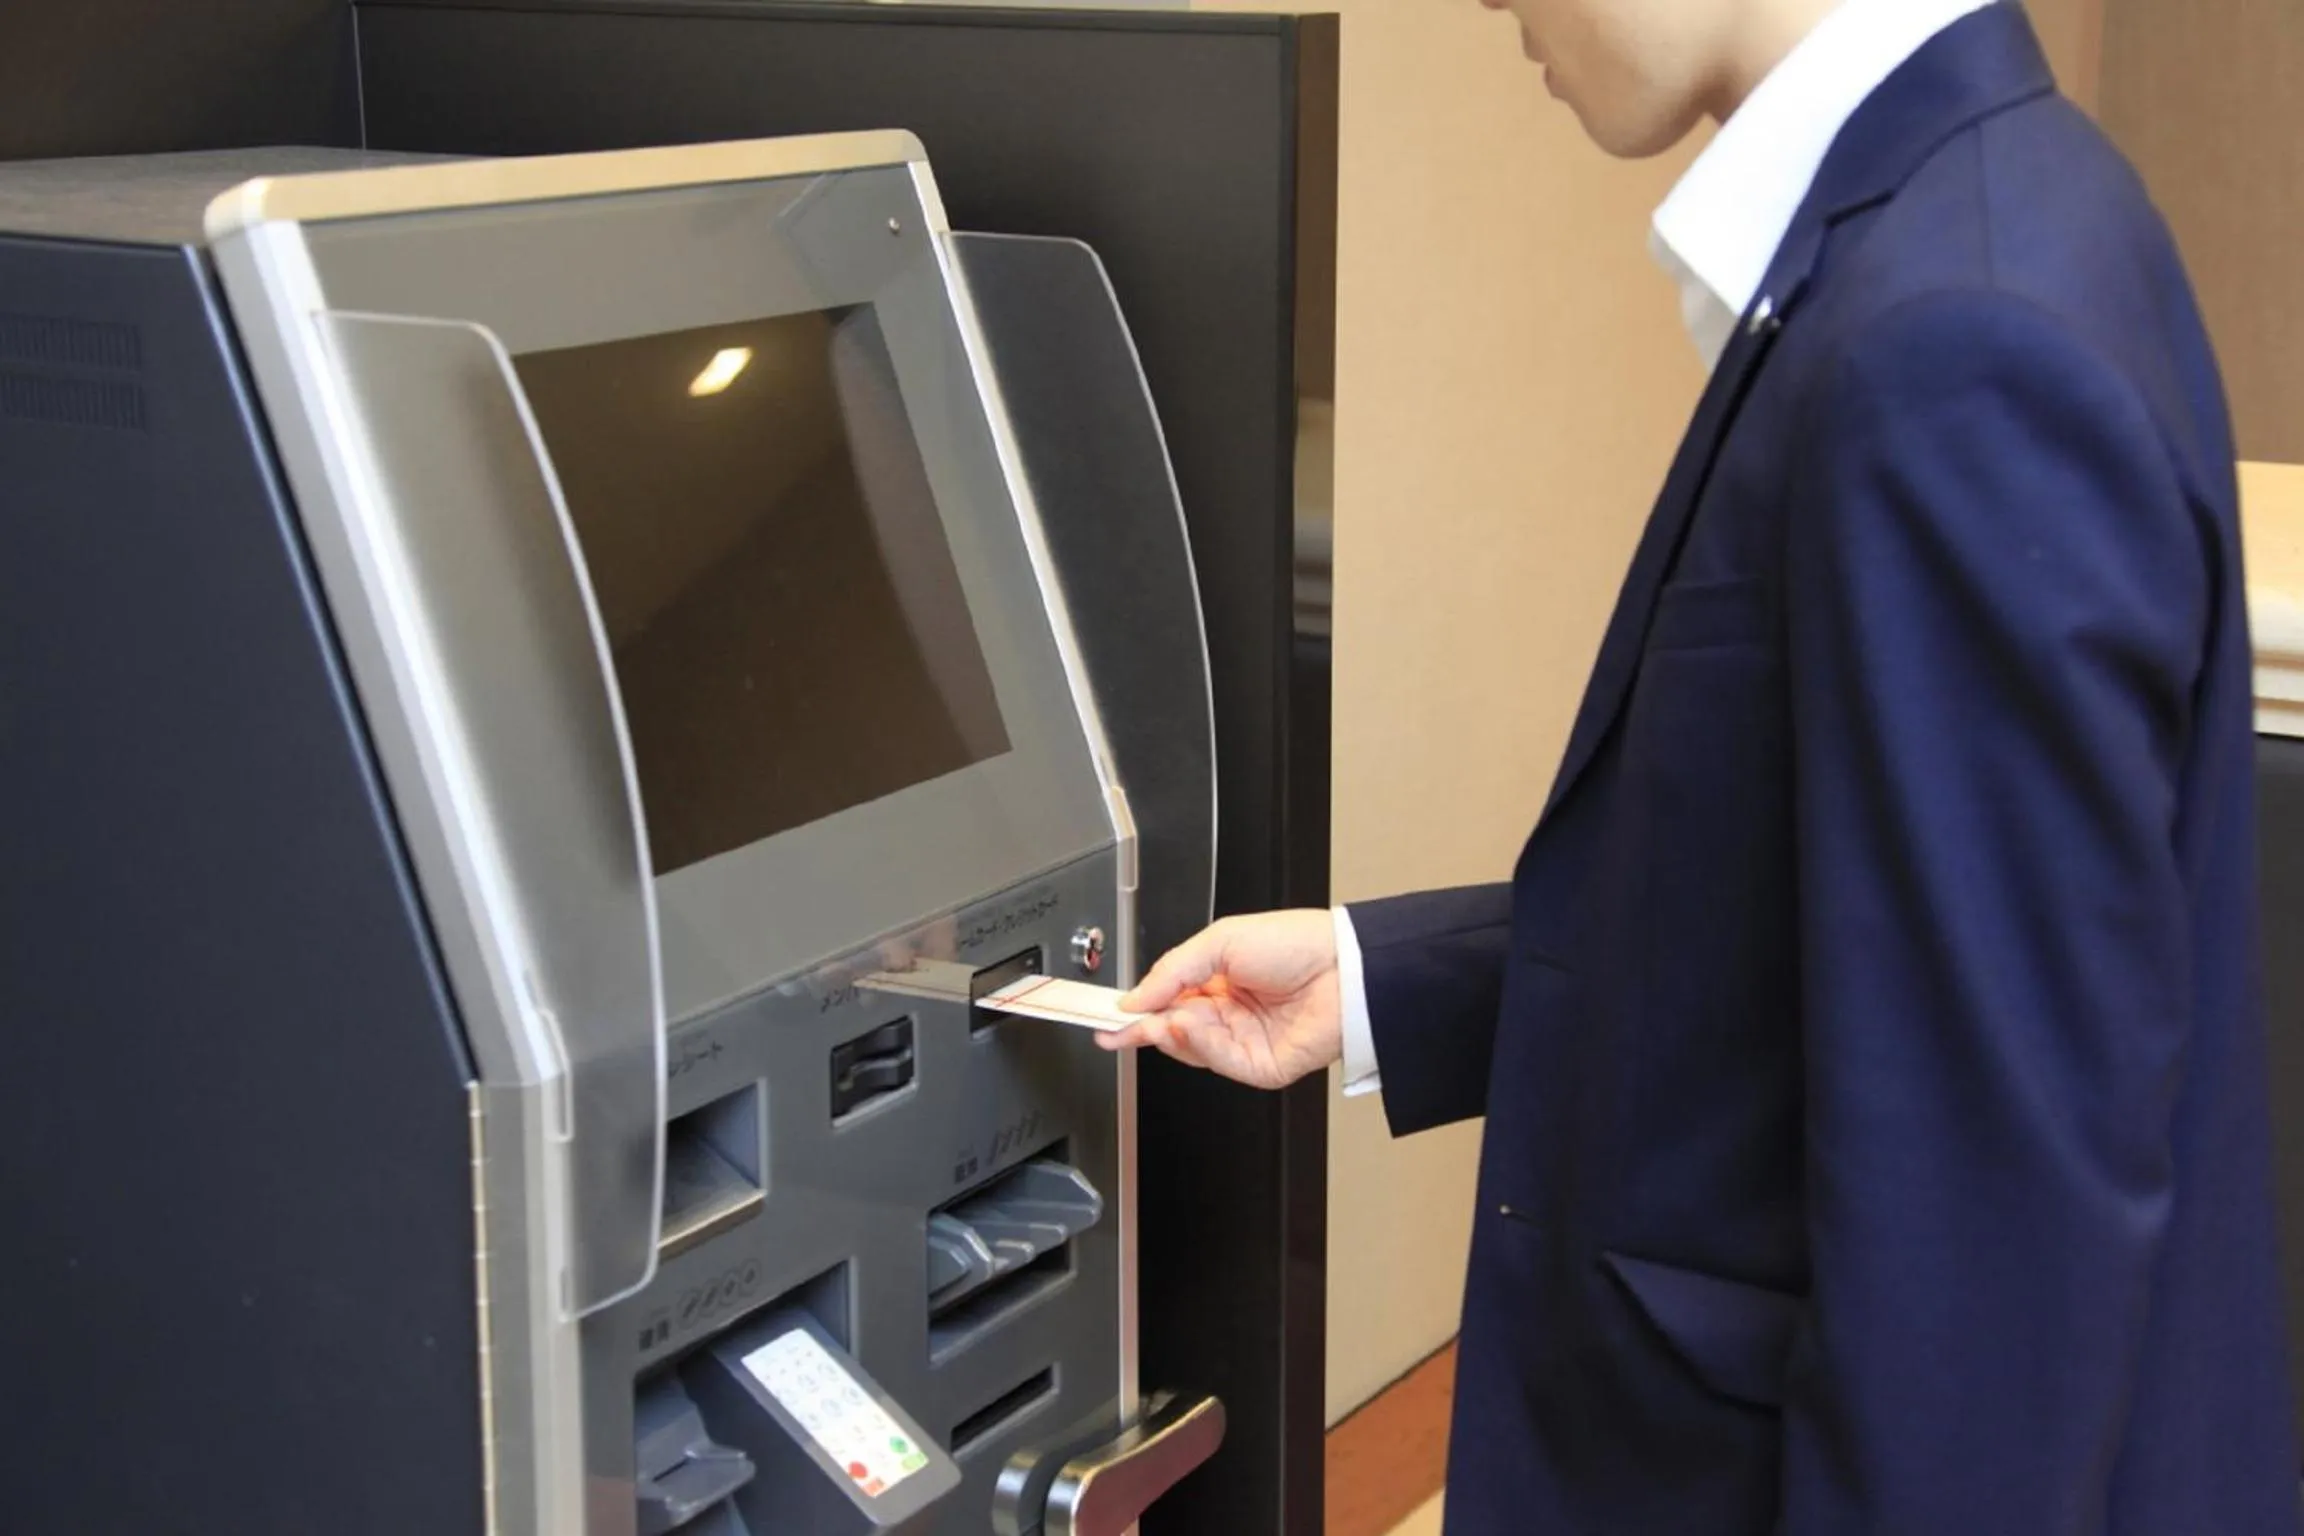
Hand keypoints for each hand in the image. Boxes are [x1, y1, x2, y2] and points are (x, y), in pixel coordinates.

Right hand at [1095, 910, 1342, 1088]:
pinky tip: (1194, 1026)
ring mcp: (1245, 1043)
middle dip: (1143, 1030)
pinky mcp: (1262, 1067)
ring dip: (1175, 1034)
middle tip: (1114, 1030)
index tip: (1102, 1015)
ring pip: (1192, 1051)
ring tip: (1168, 1017)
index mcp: (1217, 982)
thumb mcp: (1219, 940)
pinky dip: (1203, 1047)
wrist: (1345, 966)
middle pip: (1171, 1031)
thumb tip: (1133, 999)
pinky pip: (1222, 1064)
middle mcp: (1229, 1014)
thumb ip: (1170, 971)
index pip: (1165, 1002)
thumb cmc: (1296, 943)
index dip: (1134, 1011)